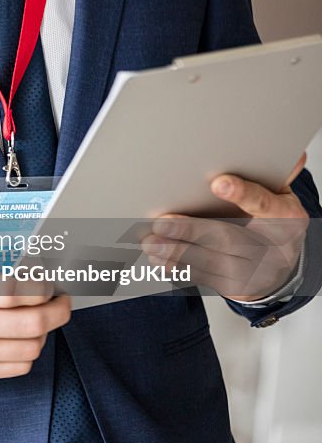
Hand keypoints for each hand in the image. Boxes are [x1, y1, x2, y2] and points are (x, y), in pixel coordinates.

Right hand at [0, 260, 70, 381]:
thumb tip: (32, 276)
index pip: (17, 292)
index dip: (42, 286)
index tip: (48, 282)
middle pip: (33, 323)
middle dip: (58, 310)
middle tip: (61, 301)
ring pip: (32, 347)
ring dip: (45, 331)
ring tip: (39, 318)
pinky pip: (19, 366)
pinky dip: (29, 350)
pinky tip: (22, 337)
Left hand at [141, 154, 308, 300]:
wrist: (281, 266)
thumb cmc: (273, 222)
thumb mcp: (281, 197)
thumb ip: (276, 177)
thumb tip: (291, 155)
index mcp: (285, 217)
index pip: (264, 204)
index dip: (242, 194)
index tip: (218, 183)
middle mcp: (273, 248)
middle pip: (228, 238)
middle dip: (191, 230)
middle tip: (162, 222)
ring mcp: (255, 271)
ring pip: (211, 262)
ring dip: (176, 253)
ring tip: (151, 243)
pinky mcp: (237, 288)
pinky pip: (203, 278)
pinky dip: (178, 268)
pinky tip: (158, 259)